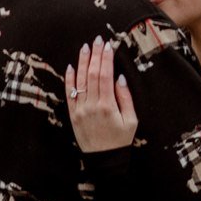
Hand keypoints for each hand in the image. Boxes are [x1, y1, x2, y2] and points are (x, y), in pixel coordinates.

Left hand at [67, 38, 136, 153]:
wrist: (103, 159)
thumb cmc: (120, 140)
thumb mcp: (131, 120)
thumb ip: (125, 98)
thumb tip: (120, 78)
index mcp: (108, 106)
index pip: (105, 76)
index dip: (106, 59)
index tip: (108, 46)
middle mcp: (91, 106)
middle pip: (92, 74)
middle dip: (95, 55)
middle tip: (97, 41)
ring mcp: (80, 110)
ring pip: (80, 81)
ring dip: (82, 62)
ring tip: (85, 48)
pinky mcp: (73, 115)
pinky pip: (69, 94)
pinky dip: (70, 79)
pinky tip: (71, 67)